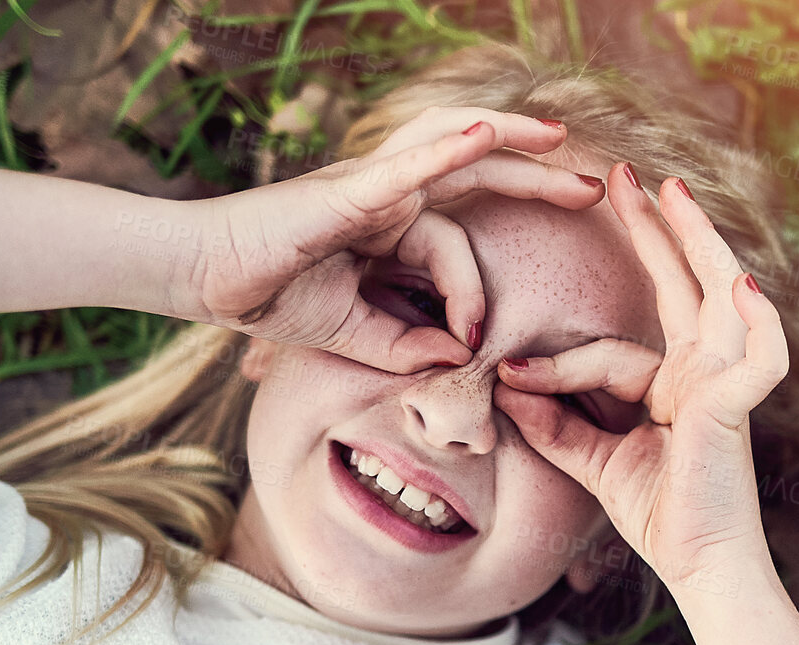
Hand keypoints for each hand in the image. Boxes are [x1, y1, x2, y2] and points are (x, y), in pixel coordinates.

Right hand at [179, 107, 606, 373]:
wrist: (202, 280)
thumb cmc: (268, 296)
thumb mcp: (353, 332)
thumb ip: (404, 344)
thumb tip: (454, 356)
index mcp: (390, 225)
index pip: (458, 247)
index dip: (474, 295)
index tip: (471, 342)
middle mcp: (387, 194)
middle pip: (478, 172)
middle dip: (538, 176)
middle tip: (597, 186)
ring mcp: (369, 184)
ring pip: (452, 144)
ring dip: (508, 137)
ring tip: (557, 137)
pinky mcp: (346, 190)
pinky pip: (408, 166)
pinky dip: (449, 150)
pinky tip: (489, 134)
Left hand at [491, 166, 784, 596]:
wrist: (702, 569)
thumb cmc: (664, 519)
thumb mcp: (596, 463)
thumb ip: (558, 426)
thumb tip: (508, 388)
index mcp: (678, 385)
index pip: (619, 345)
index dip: (561, 358)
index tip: (509, 374)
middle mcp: (707, 374)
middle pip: (687, 285)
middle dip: (658, 229)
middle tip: (627, 175)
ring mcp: (726, 386)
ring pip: (720, 298)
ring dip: (699, 242)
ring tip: (673, 193)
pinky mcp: (736, 408)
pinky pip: (758, 353)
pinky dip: (758, 318)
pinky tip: (741, 282)